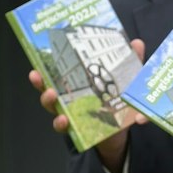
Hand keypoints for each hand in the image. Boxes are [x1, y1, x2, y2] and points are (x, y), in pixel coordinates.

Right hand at [30, 38, 145, 170]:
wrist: (121, 129)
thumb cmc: (117, 100)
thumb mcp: (125, 80)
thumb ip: (130, 63)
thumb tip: (137, 43)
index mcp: (76, 86)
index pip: (55, 77)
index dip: (43, 72)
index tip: (36, 67)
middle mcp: (69, 100)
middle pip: (48, 91)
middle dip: (41, 84)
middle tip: (39, 77)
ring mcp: (72, 115)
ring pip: (53, 109)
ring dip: (49, 102)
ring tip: (52, 95)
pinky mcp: (79, 129)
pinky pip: (66, 129)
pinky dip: (62, 124)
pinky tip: (63, 120)